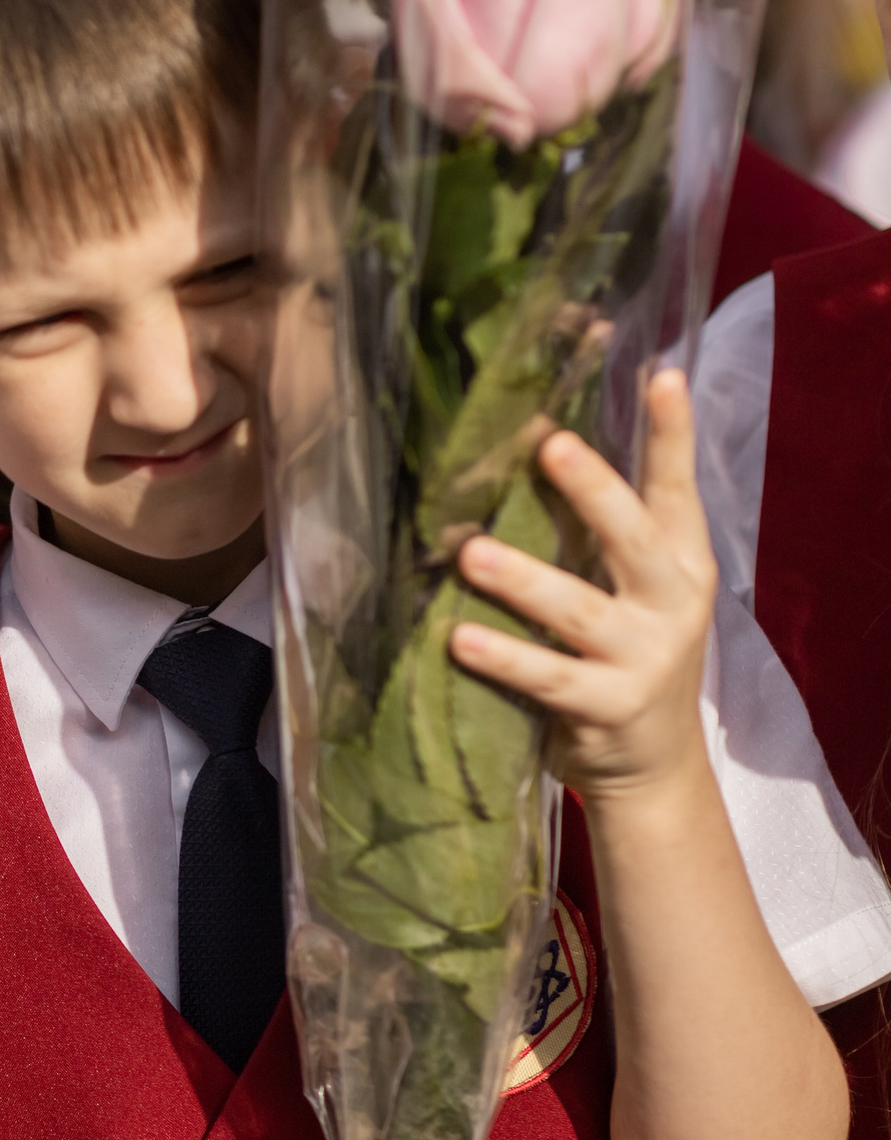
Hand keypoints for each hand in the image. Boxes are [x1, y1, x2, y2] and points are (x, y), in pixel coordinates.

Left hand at [449, 370, 716, 808]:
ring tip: (471, 553)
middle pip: (634, 537)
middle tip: (551, 445)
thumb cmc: (626, 652)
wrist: (652, 763)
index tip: (660, 375)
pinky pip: (547, 678)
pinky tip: (458, 637)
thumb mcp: (634, 587)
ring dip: (525, 580)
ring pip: (580, 610)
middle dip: (594, 490)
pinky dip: (503, 657)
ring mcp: (644, 657)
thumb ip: (601, 529)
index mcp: (680, 561)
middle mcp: (671, 603)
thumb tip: (540, 441)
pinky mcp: (608, 706)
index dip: (671, 433)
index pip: (675, 488)